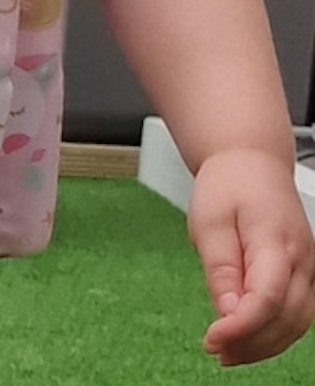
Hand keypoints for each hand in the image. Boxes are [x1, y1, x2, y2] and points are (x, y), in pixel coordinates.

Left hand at [187, 148, 314, 364]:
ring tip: (226, 353)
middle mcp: (301, 260)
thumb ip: (220, 268)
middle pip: (286, 318)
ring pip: (296, 321)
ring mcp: (306, 268)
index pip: (267, 299)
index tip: (211, 338)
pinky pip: (295, 312)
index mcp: (275, 242)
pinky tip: (245, 339)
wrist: (252, 162)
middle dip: (252, 343)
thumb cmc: (229, 185)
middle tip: (214, 350)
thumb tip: (227, 312)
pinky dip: (273, 332)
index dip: (241, 327)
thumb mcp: (210, 222)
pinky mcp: (301, 273)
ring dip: (264, 344)